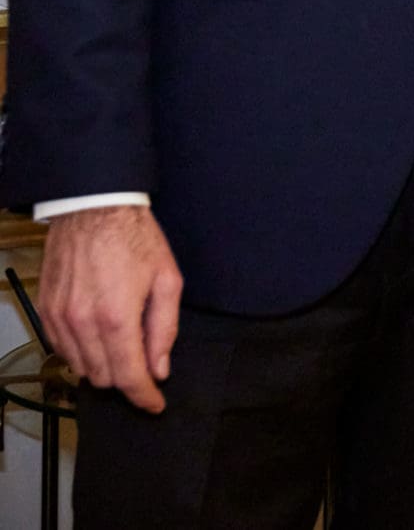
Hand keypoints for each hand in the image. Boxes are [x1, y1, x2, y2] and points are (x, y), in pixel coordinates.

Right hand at [38, 204, 183, 412]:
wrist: (93, 208)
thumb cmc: (136, 239)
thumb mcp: (167, 280)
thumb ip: (164, 329)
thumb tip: (159, 369)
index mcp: (116, 317)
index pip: (129, 376)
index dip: (144, 396)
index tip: (155, 404)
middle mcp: (82, 324)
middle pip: (103, 377)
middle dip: (126, 380)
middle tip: (145, 367)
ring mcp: (58, 319)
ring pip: (80, 367)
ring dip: (103, 368)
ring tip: (123, 349)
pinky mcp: (45, 311)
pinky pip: (62, 349)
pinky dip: (81, 353)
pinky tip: (99, 338)